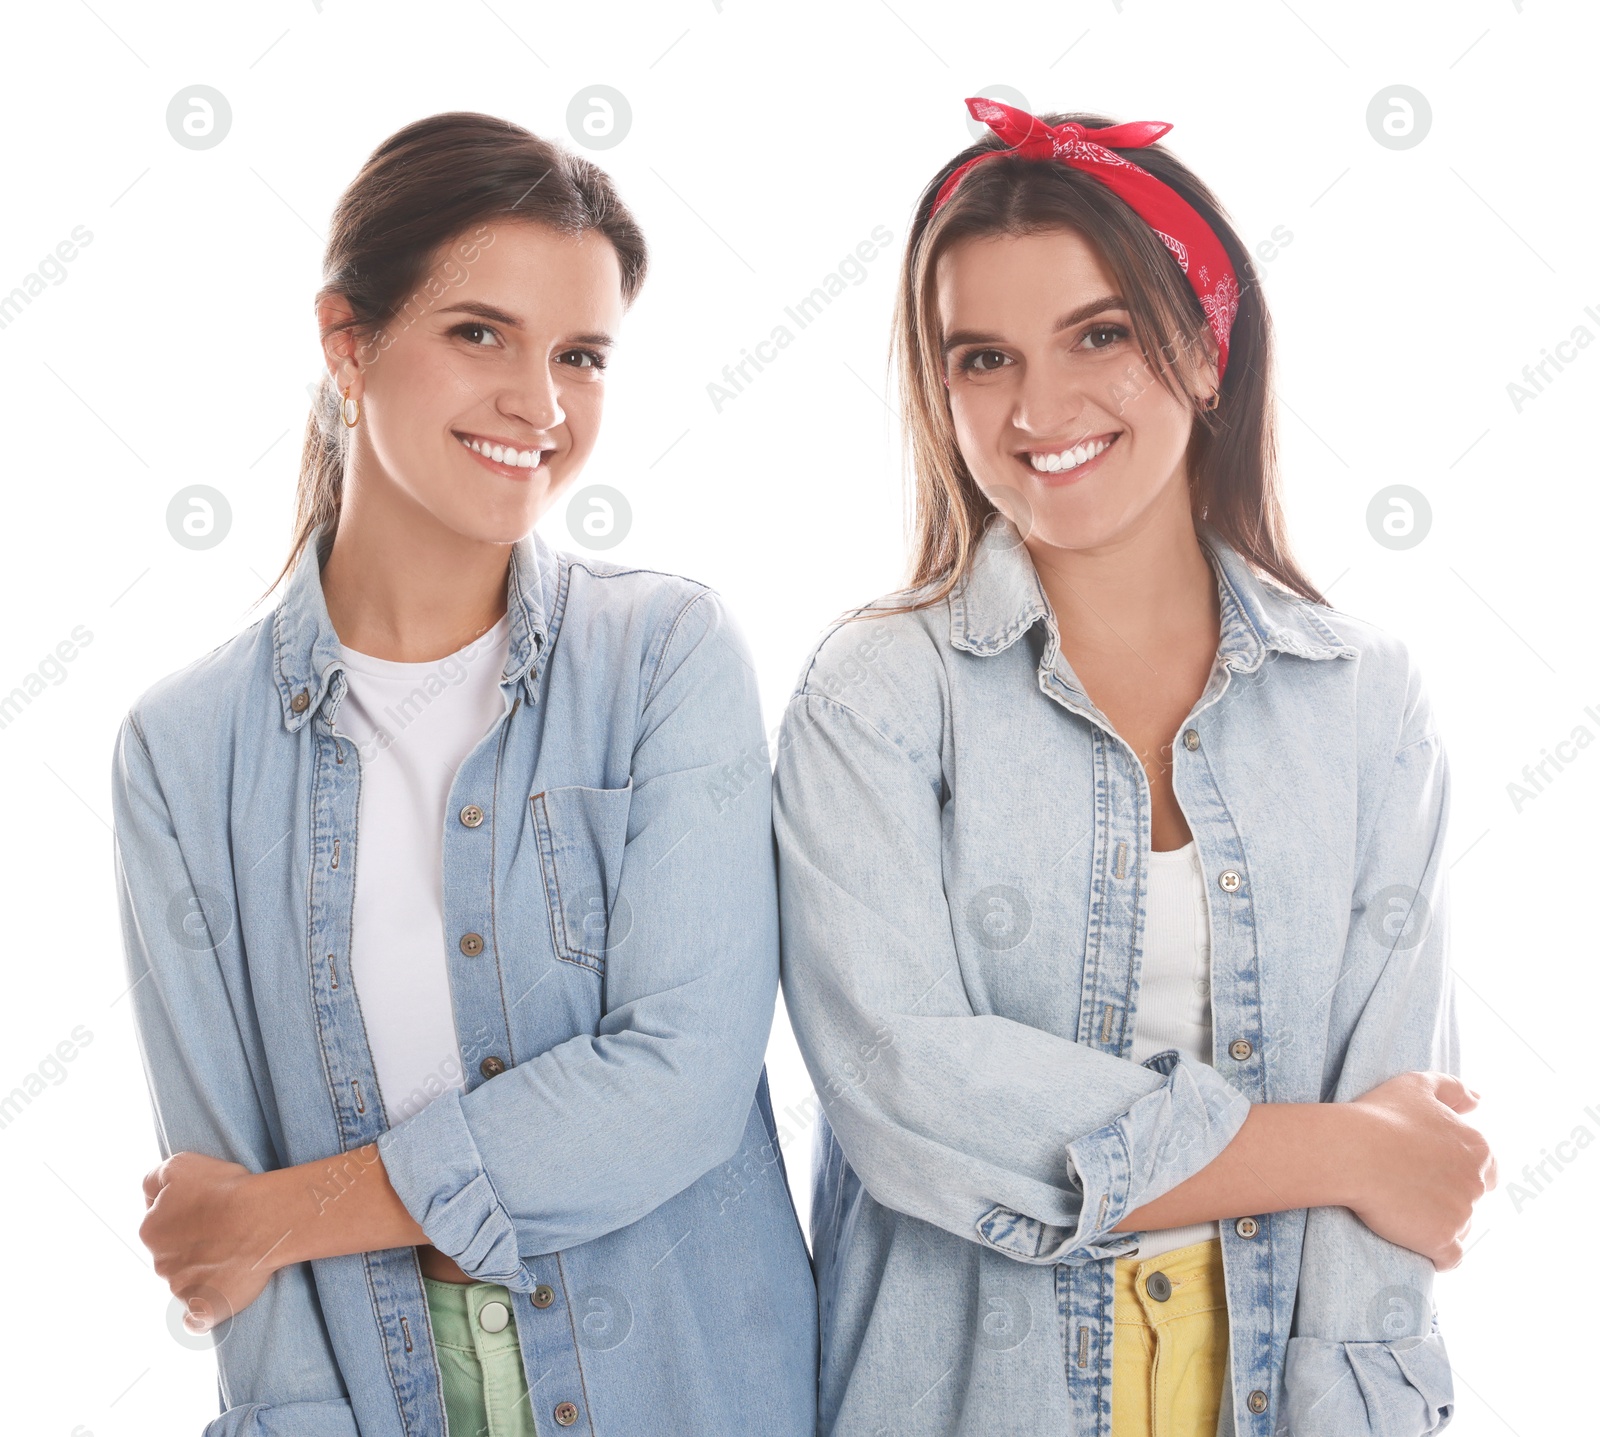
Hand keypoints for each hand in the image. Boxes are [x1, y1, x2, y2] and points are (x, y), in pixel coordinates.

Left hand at [139, 1152, 282, 1331]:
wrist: (262, 1221)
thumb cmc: (227, 1190)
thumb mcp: (181, 1165)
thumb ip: (155, 1179)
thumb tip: (149, 1195)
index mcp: (150, 1230)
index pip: (158, 1223)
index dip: (184, 1215)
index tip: (208, 1210)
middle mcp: (160, 1263)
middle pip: (172, 1255)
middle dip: (192, 1245)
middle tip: (224, 1231)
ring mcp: (180, 1290)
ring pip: (186, 1282)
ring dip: (203, 1272)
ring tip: (234, 1256)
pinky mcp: (202, 1310)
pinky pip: (196, 1318)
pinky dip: (202, 1312)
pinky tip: (215, 1299)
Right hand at [1342, 1071, 1496, 1270]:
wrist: (1351, 1152)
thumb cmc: (1380, 1115)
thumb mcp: (1417, 1085)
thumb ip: (1454, 1089)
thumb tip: (1479, 1101)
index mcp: (1477, 1149)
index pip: (1486, 1170)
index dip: (1455, 1170)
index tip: (1426, 1169)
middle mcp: (1476, 1183)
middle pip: (1470, 1199)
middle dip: (1446, 1197)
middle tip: (1410, 1189)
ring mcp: (1462, 1215)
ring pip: (1459, 1227)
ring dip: (1437, 1223)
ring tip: (1403, 1211)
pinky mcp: (1442, 1241)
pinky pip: (1450, 1258)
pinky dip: (1438, 1255)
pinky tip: (1416, 1242)